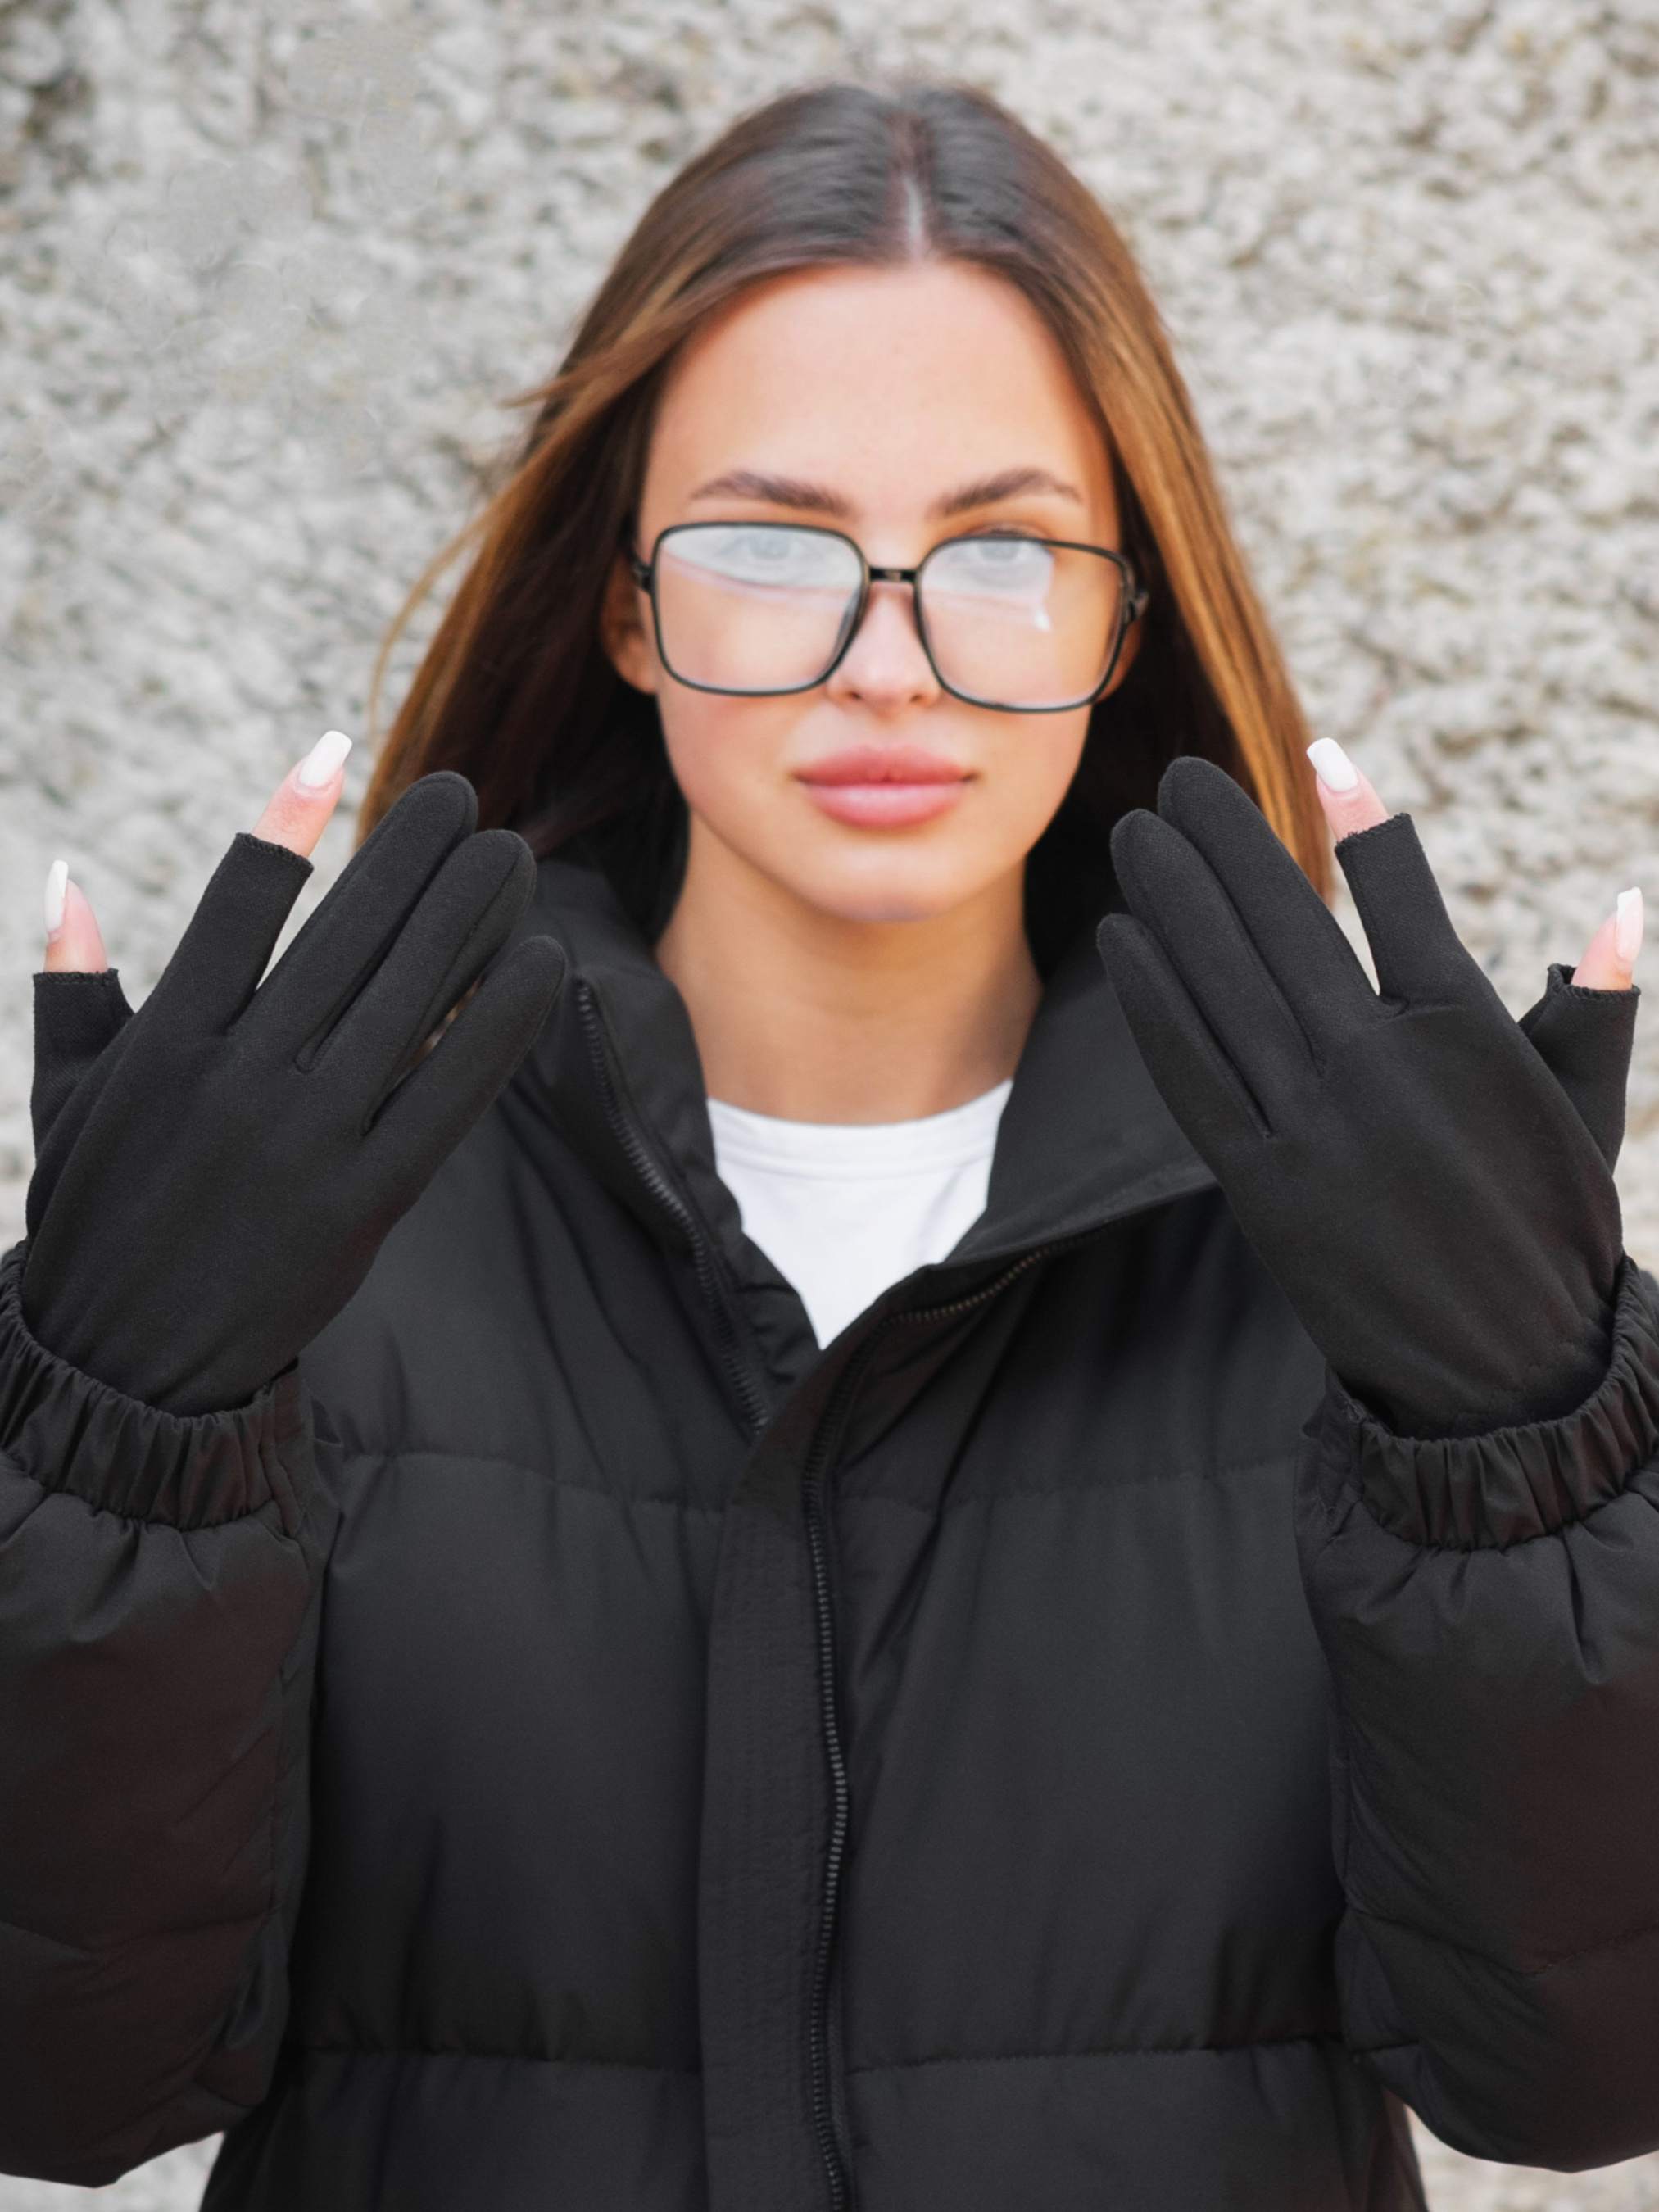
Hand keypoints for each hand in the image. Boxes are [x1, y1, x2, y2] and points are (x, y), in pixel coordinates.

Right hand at [23, 734, 564, 1415]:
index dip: (289, 817)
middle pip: (344, 937)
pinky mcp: (362, 1203)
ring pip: (405, 1002)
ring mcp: (301, 1143)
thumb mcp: (71, 1097)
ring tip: (512, 856)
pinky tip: (537, 964)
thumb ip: (72, 984)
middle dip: (411, 856)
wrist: (122, 1365)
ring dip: (468, 919)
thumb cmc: (98, 1214)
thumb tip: (65, 878)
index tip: (335, 746)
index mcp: (162, 1042)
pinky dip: (497, 1027)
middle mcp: (234, 1081)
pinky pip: (447, 1096)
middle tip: (465, 796)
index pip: (235, 901)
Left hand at [1098, 745, 1638, 1436]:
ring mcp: (1313, 1125)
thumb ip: (1593, 1005)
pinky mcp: (1262, 1183)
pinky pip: (1194, 1074)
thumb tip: (1624, 908)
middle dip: (1224, 842)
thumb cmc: (1550, 1226)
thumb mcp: (1583, 1109)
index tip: (1319, 751)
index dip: (1362, 817)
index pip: (1402, 894)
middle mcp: (1380, 1067)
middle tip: (1176, 777)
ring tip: (1135, 834)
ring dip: (1172, 903)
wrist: (1504, 1369)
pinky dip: (1155, 1004)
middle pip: (1284, 925)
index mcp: (1467, 1032)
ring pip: (1225, 987)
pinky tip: (1125, 942)